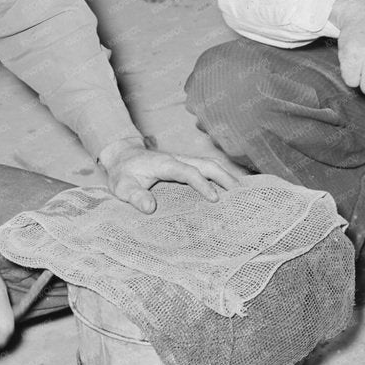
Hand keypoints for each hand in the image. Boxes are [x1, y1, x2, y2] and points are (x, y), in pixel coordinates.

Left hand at [98, 137, 247, 213]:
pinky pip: (205, 168)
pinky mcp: (184, 165)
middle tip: (240, 194)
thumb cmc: (123, 173)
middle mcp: (177, 159)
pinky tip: (228, 189)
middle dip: (224, 177)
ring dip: (225, 175)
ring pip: (208, 164)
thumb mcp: (122, 186)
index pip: (188, 171)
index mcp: (164, 164)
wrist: (122, 156)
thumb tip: (150, 208)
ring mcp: (182, 160)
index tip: (214, 199)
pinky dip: (219, 176)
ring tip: (241, 193)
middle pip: (206, 163)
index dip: (202, 184)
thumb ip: (134, 196)